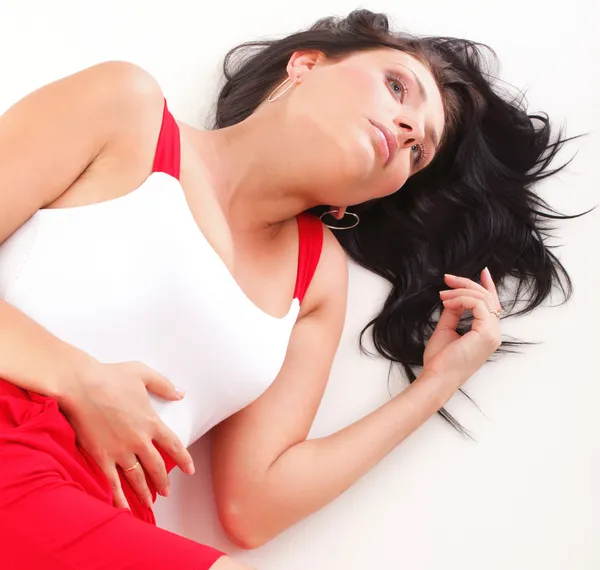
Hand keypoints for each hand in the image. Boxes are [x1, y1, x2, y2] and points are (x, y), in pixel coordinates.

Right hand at [58, 360, 193, 509]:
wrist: (81, 385)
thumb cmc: (111, 376)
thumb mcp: (143, 374)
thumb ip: (164, 385)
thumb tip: (180, 393)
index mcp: (151, 421)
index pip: (174, 445)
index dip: (184, 459)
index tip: (190, 470)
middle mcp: (139, 440)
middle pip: (157, 467)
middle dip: (163, 481)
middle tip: (166, 491)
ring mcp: (120, 451)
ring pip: (137, 478)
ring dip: (144, 492)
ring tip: (150, 502)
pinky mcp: (101, 457)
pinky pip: (112, 483)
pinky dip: (118, 498)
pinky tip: (123, 509)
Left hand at [423, 268, 501, 387]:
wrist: (436, 377)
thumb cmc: (440, 359)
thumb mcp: (446, 329)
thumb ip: (453, 312)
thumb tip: (454, 298)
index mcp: (486, 334)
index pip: (492, 305)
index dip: (488, 286)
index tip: (482, 271)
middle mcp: (493, 334)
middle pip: (487, 298)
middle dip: (467, 284)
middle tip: (447, 279)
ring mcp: (492, 334)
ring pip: (483, 299)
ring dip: (460, 291)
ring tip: (442, 295)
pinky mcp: (486, 333)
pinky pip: (478, 305)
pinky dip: (462, 299)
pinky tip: (447, 302)